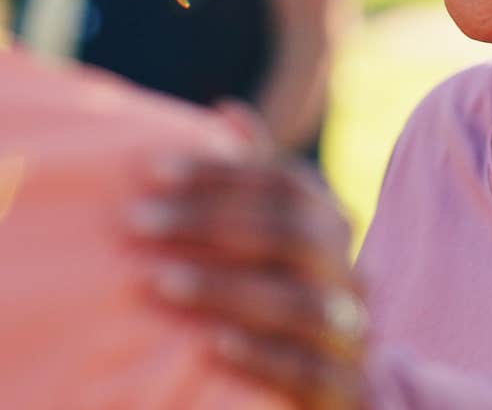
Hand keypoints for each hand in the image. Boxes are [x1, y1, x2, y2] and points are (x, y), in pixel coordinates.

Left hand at [129, 103, 366, 408]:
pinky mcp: (346, 391)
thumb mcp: (269, 238)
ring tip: (162, 282)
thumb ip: (251, 181)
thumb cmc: (279, 297)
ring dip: (226, 288)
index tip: (148, 171)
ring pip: (300, 302)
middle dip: (211, 222)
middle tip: (137, 222)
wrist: (332, 390)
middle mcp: (351, 271)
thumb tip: (229, 110)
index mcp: (331, 225)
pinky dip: (260, 355)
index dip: (218, 173)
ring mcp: (353, 332)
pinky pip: (308, 371)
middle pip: (292, 234)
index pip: (284, 182)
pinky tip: (210, 346)